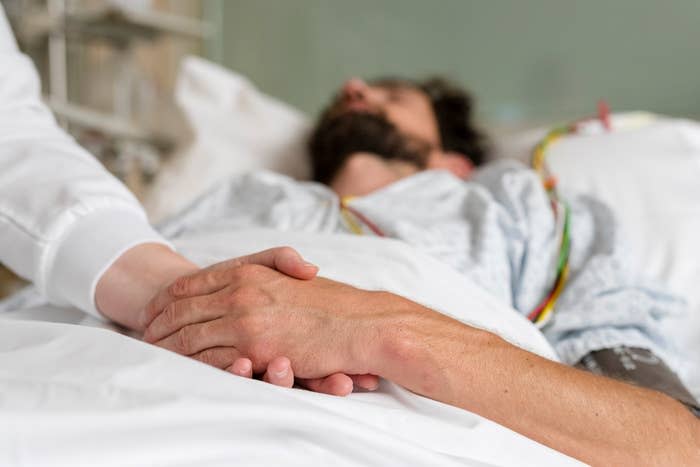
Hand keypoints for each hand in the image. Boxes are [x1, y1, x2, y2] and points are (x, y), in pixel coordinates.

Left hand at [142, 247, 378, 394]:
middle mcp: (242, 292)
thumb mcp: (293, 274)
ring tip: (154, 352)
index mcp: (249, 272)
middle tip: (145, 335)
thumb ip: (266, 268)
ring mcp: (246, 319)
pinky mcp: (255, 347)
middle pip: (183, 309)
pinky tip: (181, 367)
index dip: (169, 297)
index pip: (193, 283)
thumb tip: (242, 276)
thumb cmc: (331, 304)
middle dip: (160, 323)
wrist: (361, 323)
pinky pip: (211, 358)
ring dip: (168, 345)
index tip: (155, 309)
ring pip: (190, 335)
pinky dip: (191, 363)